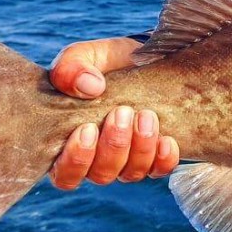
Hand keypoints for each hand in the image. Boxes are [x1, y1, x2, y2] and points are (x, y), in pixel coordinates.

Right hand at [47, 37, 178, 188]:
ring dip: (140, 148)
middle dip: (114, 145)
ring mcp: (128, 160)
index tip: (87, 128)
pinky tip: (167, 140)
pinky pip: (160, 169)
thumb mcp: (81, 57)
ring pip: (131, 173)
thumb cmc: (100, 65)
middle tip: (122, 112)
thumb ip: (71, 69)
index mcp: (69, 143)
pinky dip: (164, 159)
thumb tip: (89, 87)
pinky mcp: (155, 155)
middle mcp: (97, 160)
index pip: (65, 175)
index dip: (76, 159)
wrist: (137, 60)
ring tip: (146, 115)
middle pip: (101, 174)